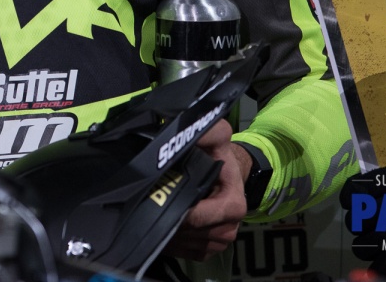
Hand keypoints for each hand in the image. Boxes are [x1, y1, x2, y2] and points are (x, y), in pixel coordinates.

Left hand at [164, 119, 251, 260]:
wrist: (224, 172)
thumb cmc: (217, 155)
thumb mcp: (217, 136)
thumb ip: (211, 132)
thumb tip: (197, 133)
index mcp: (234, 206)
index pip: (196, 216)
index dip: (176, 204)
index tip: (159, 189)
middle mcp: (229, 229)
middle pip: (188, 232)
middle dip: (168, 216)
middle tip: (152, 196)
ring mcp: (218, 243)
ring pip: (183, 244)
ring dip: (167, 228)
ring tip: (156, 206)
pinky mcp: (207, 251)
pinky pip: (183, 252)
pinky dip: (170, 240)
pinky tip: (163, 220)